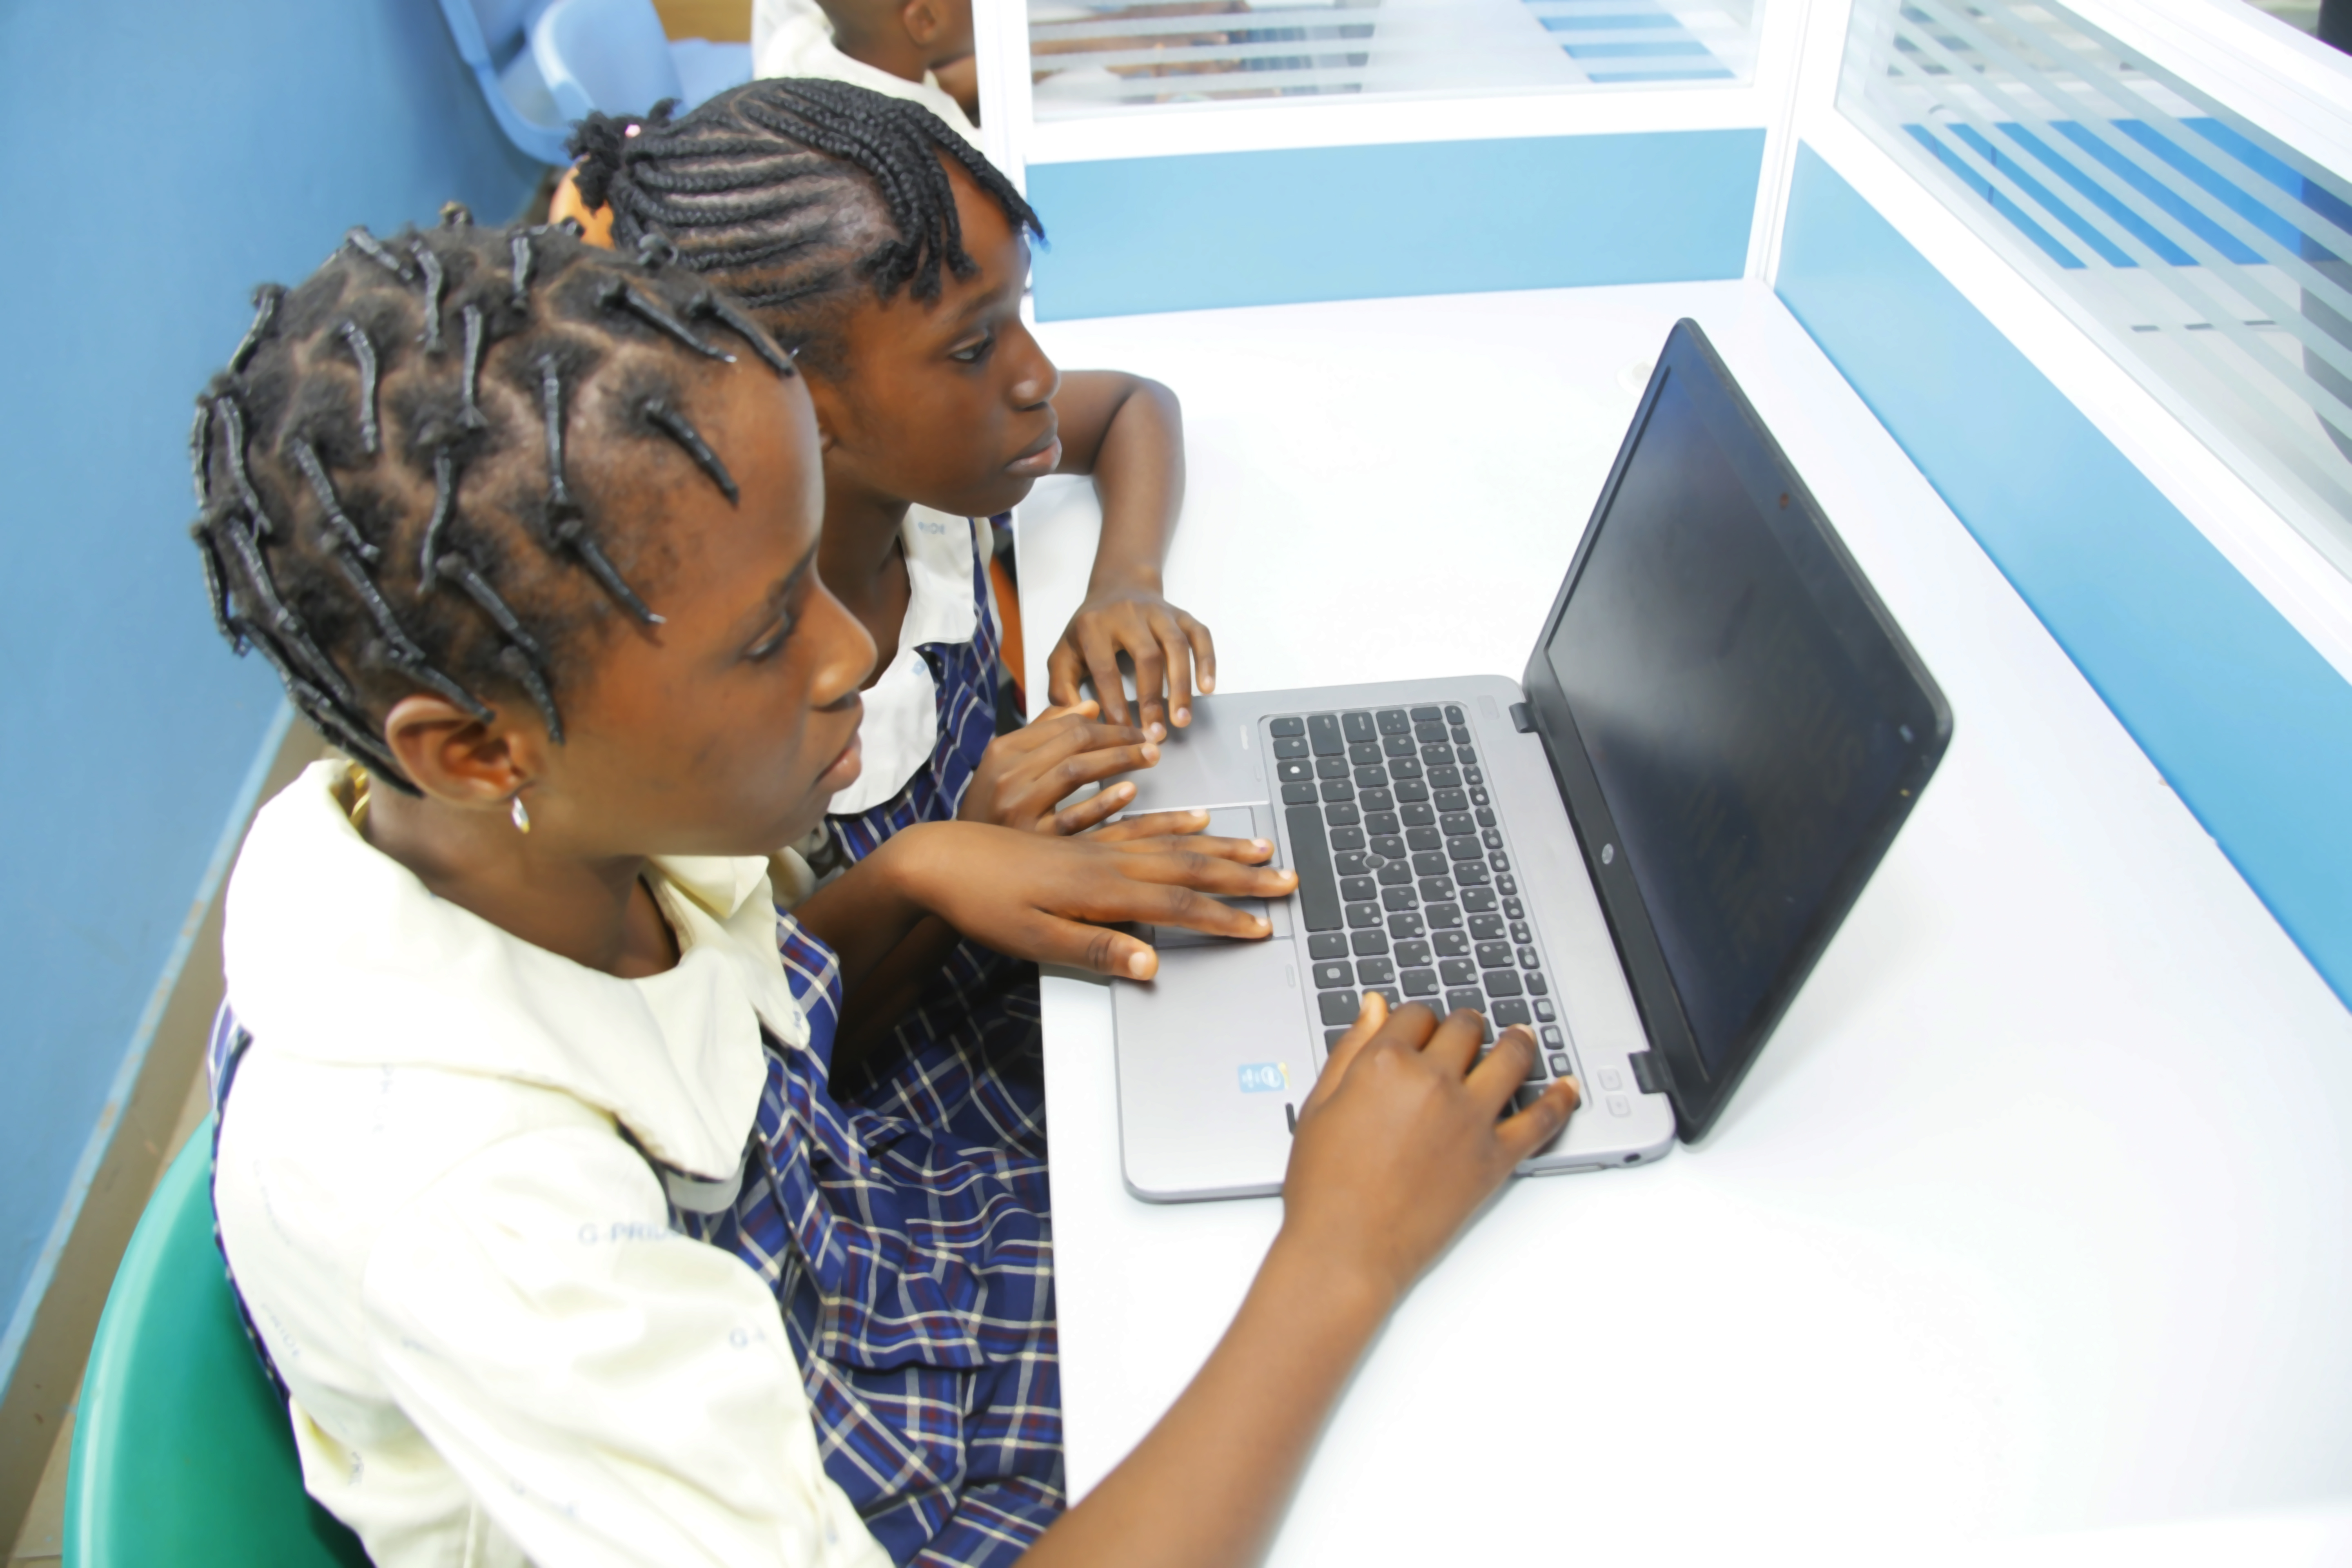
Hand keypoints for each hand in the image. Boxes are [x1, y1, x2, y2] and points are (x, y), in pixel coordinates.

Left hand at [881, 814, 1294, 976]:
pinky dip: (1173, 823)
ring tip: (1258, 844)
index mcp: (1101, 888)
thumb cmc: (980, 905)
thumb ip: (1095, 950)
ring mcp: (1097, 847)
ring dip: (1219, 846)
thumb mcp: (1032, 940)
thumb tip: (1151, 966)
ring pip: (1172, 844)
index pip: (1178, 905)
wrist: (937, 860)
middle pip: (1189, 868)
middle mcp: (1107, 861)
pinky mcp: (1082, 840)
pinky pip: (1139, 826)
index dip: (1225, 917)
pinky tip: (1193, 817)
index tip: (1262, 926)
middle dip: (1242, 876)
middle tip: (1287, 877)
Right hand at [958, 701, 1162, 834]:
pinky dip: (1103, 803)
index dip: (1107, 724)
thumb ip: (1046, 733)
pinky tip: (1128, 793)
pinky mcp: (1032, 842)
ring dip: (1119, 760)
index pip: (1065, 725)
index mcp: (1003, 750)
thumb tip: (1089, 707)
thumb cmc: (988, 812)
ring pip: (1075, 770)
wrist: (955, 864)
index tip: (1133, 730)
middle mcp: (1008, 775)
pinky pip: (1073, 818)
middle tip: (1151, 743)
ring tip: (1149, 758)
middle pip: (1074, 742)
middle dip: (1119, 738)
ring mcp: (1018, 808)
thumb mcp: (1007, 765)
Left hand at [1047, 577, 1216, 732]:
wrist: (1118, 586)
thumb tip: (1078, 717)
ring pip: (1176, 646)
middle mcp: (1128, 613)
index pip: (1105, 668)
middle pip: (1146, 656)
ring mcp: (1159, 612)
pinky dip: (1207, 661)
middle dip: (1152, 698)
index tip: (1122, 731)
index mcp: (1094, 625)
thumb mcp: (1063, 653)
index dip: (1114, 702)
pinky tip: (1207, 688)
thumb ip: (1061, 687)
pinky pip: (1199, 635)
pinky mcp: (1181, 614)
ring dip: (1181, 685)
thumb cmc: (1090, 630)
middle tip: (1156, 734)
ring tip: (1182, 720)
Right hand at [1279, 997, 1579, 1304]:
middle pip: (1464, 1028)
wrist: (1346, 1249)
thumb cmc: (1325, 1187)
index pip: (1415, 1015)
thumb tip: (1374, 1006)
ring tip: (1520, 1038)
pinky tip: (1568, 1087)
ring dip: (1518, 1041)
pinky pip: (1542, 1119)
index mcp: (1385, 1064)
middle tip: (1466, 1033)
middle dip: (1464, 1026)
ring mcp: (1470, 1118)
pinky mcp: (1495, 1157)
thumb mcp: (1320, 1105)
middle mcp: (1433, 1082)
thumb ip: (1351, 1049)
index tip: (1420, 1028)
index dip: (1418, 1018)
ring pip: (1511, 1057)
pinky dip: (1561, 1099)